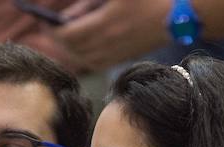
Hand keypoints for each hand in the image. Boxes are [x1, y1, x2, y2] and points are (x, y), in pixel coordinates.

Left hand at [53, 0, 173, 70]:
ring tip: (66, 36)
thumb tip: (68, 17)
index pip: (67, 35)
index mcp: (106, 23)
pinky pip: (97, 64)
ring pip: (83, 59)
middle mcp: (109, 43)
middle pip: (72, 49)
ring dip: (71, 49)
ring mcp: (118, 53)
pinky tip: (84, 47)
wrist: (181, 12)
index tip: (43, 20)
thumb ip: (88, 3)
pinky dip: (85, 57)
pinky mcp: (125, 57)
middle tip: (50, 27)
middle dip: (58, 39)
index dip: (51, 29)